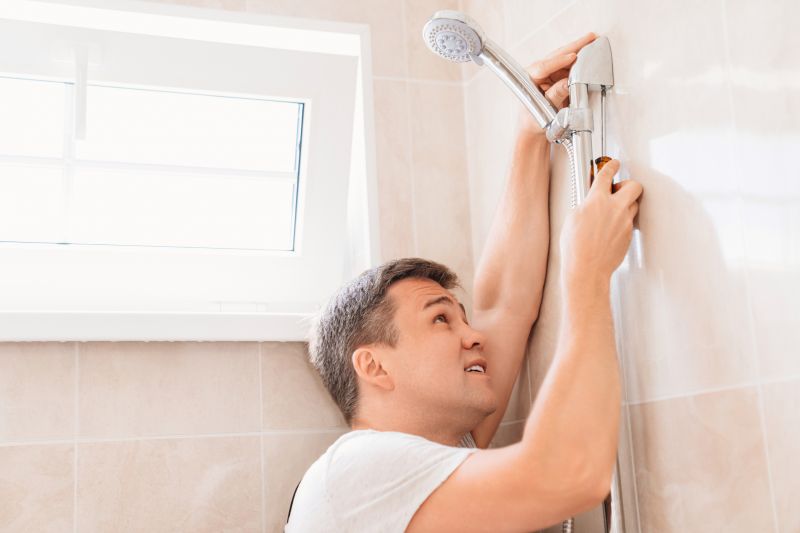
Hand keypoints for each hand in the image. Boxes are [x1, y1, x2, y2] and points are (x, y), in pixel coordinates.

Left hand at [517, 32, 596, 134]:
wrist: (534, 127)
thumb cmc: (534, 120)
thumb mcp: (544, 111)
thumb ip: (554, 96)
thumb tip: (566, 83)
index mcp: (528, 79)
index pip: (543, 66)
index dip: (559, 61)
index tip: (573, 56)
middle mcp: (537, 72)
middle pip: (556, 56)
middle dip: (574, 46)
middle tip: (590, 37)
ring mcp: (548, 72)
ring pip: (564, 57)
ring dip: (579, 48)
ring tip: (593, 40)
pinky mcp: (557, 74)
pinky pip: (569, 64)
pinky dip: (580, 57)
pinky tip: (590, 50)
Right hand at [559, 159, 642, 286]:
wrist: (587, 269)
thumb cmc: (576, 248)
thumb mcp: (572, 218)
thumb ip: (585, 204)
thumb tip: (590, 202)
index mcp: (597, 200)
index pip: (607, 175)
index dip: (611, 166)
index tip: (614, 164)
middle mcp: (614, 208)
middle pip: (633, 186)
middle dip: (627, 184)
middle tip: (619, 189)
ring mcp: (624, 222)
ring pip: (634, 204)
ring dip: (626, 203)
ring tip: (614, 210)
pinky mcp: (628, 235)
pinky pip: (630, 222)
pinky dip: (623, 221)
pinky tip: (611, 228)